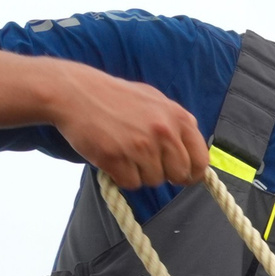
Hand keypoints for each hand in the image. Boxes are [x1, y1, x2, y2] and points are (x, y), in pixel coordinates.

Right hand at [48, 66, 208, 190]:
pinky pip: (131, 183)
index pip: (200, 160)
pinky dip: (122, 176)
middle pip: (178, 175)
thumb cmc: (114, 97)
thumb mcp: (154, 99)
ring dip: (140, 173)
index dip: (192, 172)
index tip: (182, 175)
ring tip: (124, 150)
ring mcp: (140, 145)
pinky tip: (112, 157)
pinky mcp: (117, 158)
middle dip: (165, 173)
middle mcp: (164, 132)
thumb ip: (176, 122)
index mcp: (178, 117)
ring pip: (154, 181)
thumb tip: (193, 146)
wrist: (74, 92)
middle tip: (146, 160)